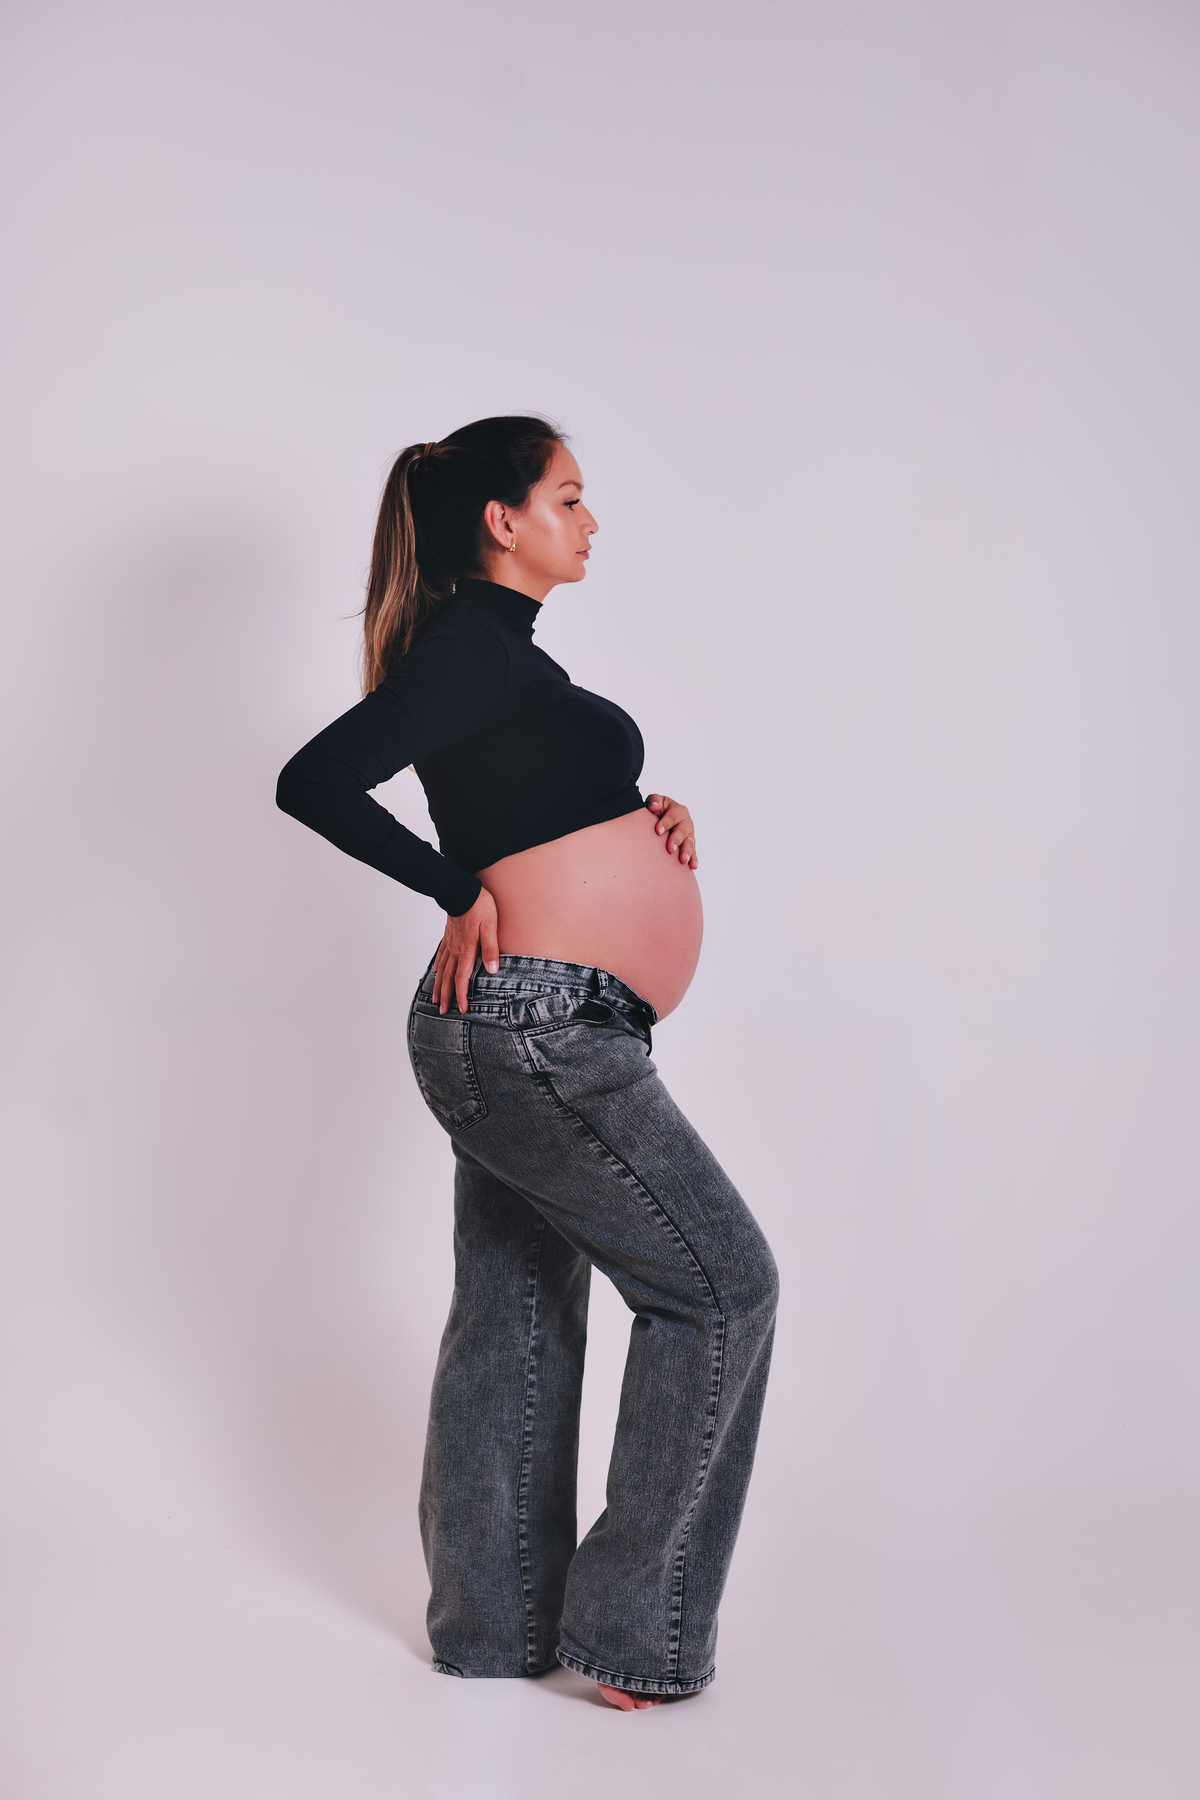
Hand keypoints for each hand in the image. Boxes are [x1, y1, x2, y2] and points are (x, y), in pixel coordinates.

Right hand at [432, 887, 499, 1015]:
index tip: (462, 1010)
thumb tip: (492, 970)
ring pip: (442, 968)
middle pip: (449, 977)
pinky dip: (438, 965)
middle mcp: (456, 949)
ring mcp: (450, 942)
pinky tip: (436, 971)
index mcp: (467, 950)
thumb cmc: (479, 906)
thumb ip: (491, 948)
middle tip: (443, 1012)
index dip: (461, 995)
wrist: (462, 889)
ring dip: (439, 985)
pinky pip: (441, 954)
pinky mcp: (449, 935)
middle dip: (446, 996)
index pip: (462, 978)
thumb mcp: (491, 926)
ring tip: (435, 998)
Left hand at [646, 794, 697, 868]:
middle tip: (670, 848)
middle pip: (682, 831)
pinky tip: (692, 866)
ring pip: (689, 843)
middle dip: (676, 840)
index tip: (658, 831)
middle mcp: (686, 822)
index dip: (666, 823)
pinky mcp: (689, 845)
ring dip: (687, 851)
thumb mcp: (655, 801)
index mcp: (679, 810)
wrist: (661, 818)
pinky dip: (694, 859)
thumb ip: (654, 800)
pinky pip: (693, 852)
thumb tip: (654, 807)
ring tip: (683, 860)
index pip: (672, 816)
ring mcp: (689, 834)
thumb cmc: (658, 809)